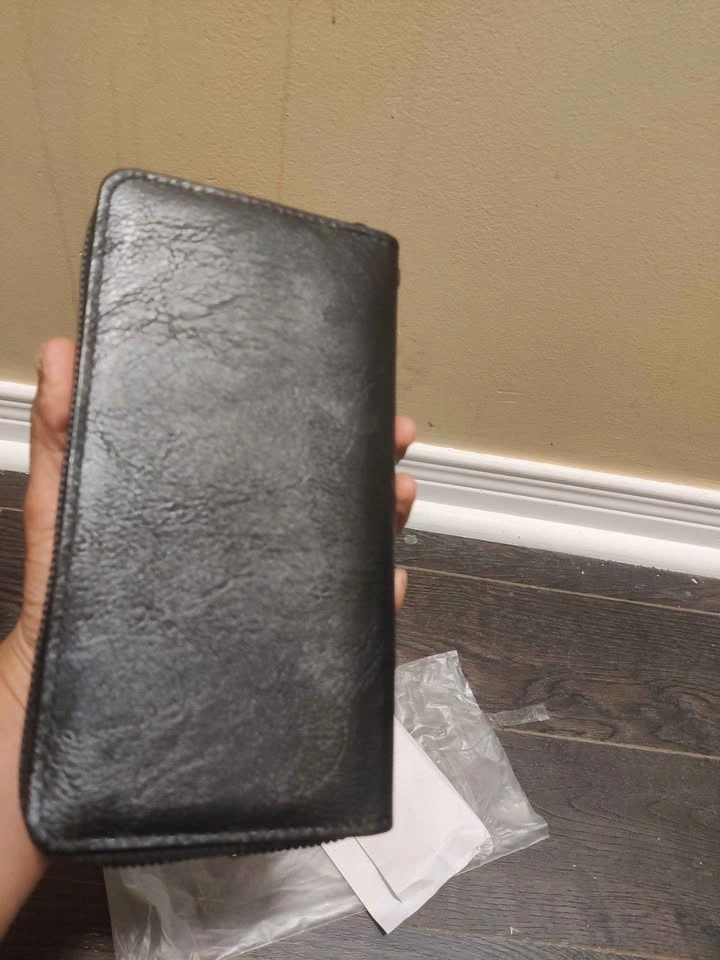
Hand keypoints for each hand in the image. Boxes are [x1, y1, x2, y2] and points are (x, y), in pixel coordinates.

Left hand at [2, 340, 416, 701]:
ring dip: (383, 519)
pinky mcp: (286, 646)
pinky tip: (387, 582)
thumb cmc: (69, 600)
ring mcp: (273, 597)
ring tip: (398, 498)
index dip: (318, 423)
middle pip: (324, 498)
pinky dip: (374, 601)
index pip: (275, 457)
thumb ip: (62, 437)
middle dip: (368, 464)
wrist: (86, 699)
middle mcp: (251, 550)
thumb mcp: (65, 509)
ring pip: (344, 551)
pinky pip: (343, 622)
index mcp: (214, 510)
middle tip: (395, 441)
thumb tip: (57, 353)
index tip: (353, 395)